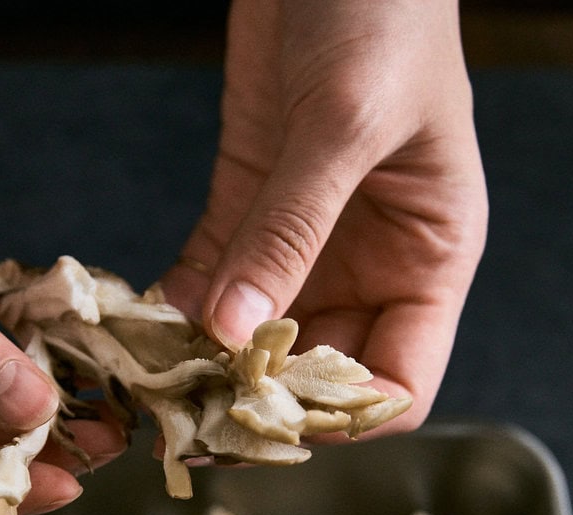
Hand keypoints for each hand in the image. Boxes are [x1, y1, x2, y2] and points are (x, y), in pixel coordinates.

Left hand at [159, 0, 486, 434]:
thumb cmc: (384, 12)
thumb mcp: (346, 123)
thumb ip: (292, 228)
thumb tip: (238, 329)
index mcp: (428, 258)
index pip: (396, 382)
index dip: (338, 416)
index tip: (266, 416)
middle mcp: (369, 263)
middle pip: (315, 371)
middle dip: (257, 397)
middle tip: (188, 415)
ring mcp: (304, 239)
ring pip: (255, 332)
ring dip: (206, 360)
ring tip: (153, 380)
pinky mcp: (248, 203)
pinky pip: (213, 276)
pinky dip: (179, 305)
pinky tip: (143, 323)